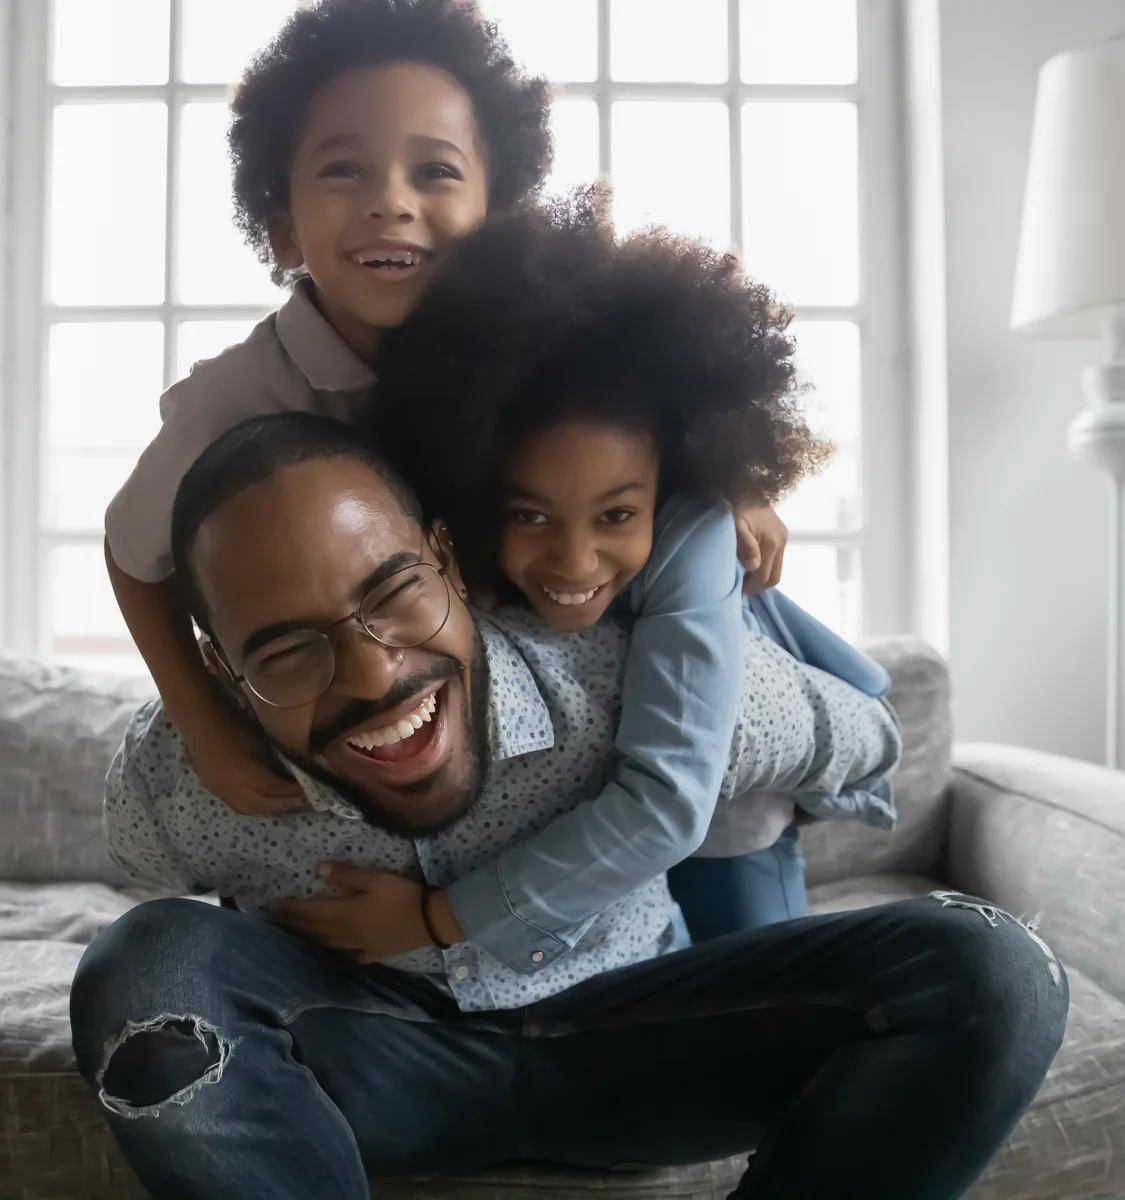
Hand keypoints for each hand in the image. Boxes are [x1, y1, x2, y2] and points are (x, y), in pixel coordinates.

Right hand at [183, 698, 303, 814]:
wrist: (197, 717)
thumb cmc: (230, 721)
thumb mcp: (258, 740)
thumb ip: (272, 761)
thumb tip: (289, 775)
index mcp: (242, 773)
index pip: (272, 789)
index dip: (291, 791)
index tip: (308, 789)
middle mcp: (229, 788)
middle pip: (260, 805)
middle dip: (282, 805)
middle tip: (301, 801)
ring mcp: (217, 790)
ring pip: (246, 809)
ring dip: (267, 809)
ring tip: (285, 804)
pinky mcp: (211, 788)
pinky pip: (236, 805)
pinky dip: (253, 806)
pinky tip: (264, 801)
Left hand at [270, 863, 464, 962]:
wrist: (431, 921)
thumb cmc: (402, 895)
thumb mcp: (375, 879)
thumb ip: (347, 875)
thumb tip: (318, 869)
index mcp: (344, 914)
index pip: (309, 911)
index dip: (289, 909)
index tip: (269, 907)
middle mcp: (346, 933)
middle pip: (314, 929)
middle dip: (292, 924)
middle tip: (272, 922)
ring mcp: (360, 945)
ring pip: (329, 943)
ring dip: (310, 938)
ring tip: (296, 936)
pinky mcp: (376, 952)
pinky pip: (353, 955)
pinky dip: (342, 952)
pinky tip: (341, 952)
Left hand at [735, 505, 787, 593]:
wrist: (742, 484)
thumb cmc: (735, 506)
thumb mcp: (735, 525)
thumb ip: (744, 545)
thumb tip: (753, 566)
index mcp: (772, 543)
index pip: (764, 577)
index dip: (750, 587)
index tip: (735, 589)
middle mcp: (782, 541)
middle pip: (774, 576)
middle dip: (757, 585)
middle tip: (739, 587)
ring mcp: (783, 537)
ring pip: (776, 568)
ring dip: (761, 575)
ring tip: (743, 575)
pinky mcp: (781, 532)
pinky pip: (775, 557)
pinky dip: (764, 565)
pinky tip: (749, 563)